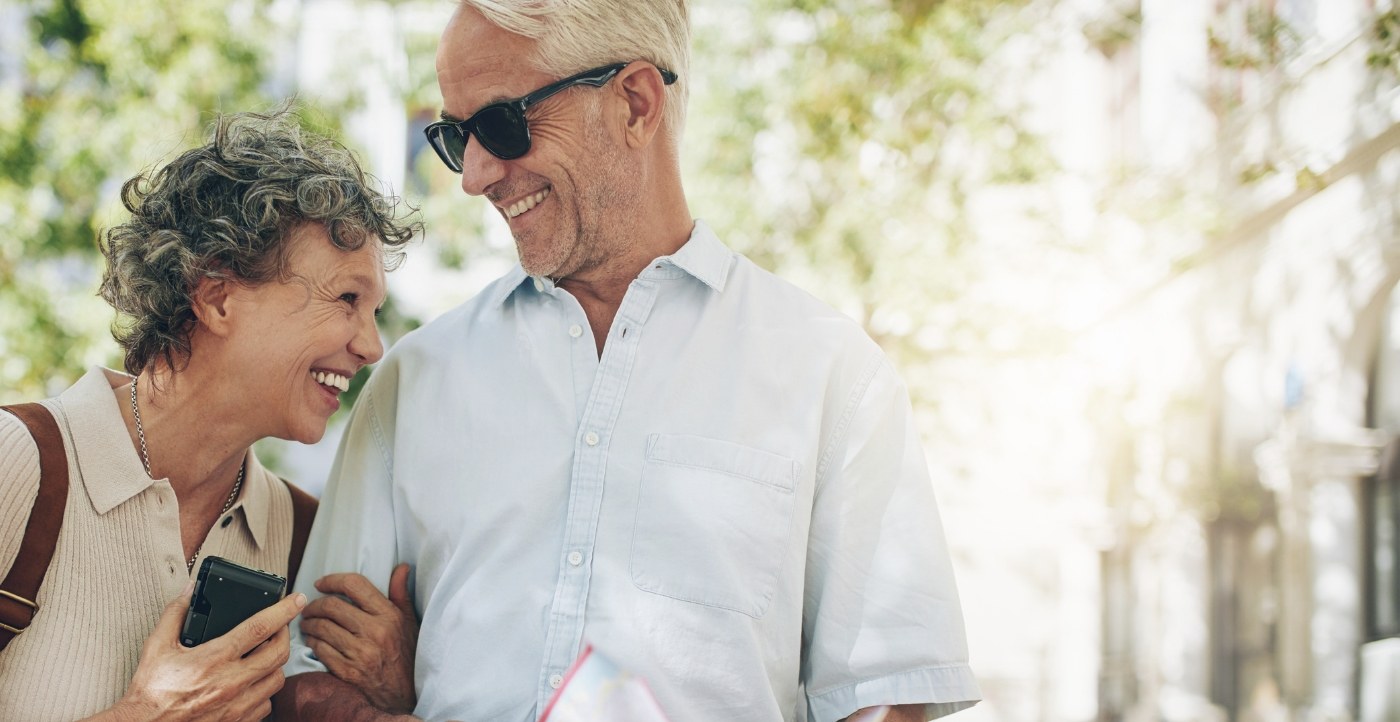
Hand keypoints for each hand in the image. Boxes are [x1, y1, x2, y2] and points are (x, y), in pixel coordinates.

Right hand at [109, 583, 305, 720]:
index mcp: (214, 659)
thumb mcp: (156, 647)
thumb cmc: (150, 692)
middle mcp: (232, 682)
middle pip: (279, 653)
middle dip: (286, 635)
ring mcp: (238, 705)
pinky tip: (253, 683)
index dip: (284, 610)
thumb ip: (175, 614)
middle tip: (280, 626)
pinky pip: (267, 704)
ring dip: (276, 664)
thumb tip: (189, 592)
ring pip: (277, 679)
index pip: (260, 627)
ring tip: (265, 655)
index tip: (297, 599)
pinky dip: (265, 691)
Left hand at [299, 563, 418, 713]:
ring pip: (322, 628)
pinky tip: (312, 640)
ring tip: (307, 623)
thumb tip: (401, 568)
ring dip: (309, 624)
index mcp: (388, 615)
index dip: (332, 580)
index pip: (354, 585)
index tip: (321, 583)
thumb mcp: (409, 621)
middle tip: (310, 608)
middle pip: (332, 606)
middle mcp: (374, 631)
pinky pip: (320, 649)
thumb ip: (401, 593)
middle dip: (315, 605)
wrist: (404, 693)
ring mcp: (360, 652)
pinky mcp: (347, 670)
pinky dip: (312, 642)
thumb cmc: (405, 654)